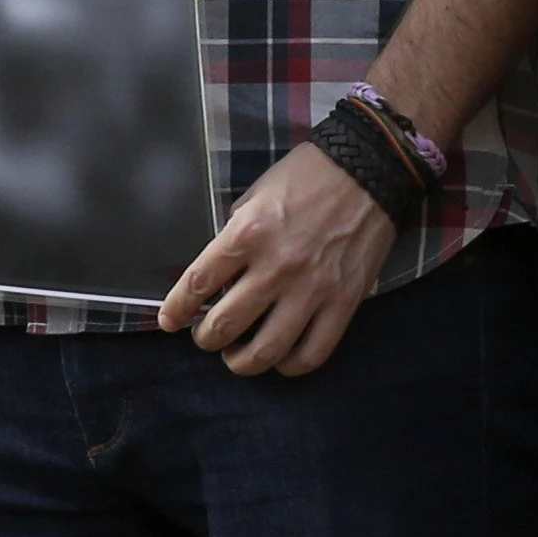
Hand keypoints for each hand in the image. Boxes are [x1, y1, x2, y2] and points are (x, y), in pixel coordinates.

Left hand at [157, 138, 393, 378]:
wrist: (369, 170)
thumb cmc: (307, 177)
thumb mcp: (256, 195)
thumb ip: (236, 237)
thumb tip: (220, 277)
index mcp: (249, 233)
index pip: (199, 283)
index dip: (177, 309)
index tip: (168, 322)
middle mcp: (277, 266)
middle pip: (225, 325)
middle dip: (206, 339)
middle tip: (206, 337)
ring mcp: (312, 289)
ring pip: (266, 351)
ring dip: (241, 362)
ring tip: (237, 356)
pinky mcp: (344, 303)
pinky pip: (312, 354)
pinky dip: (289, 366)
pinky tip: (280, 359)